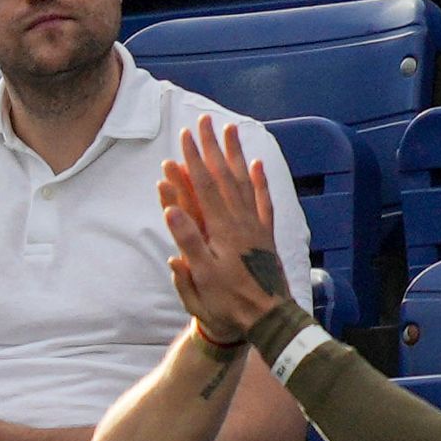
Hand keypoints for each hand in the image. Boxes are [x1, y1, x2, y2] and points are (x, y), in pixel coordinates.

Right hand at [158, 116, 291, 339]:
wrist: (269, 319)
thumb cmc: (230, 303)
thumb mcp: (202, 277)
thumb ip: (189, 241)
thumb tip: (172, 209)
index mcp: (222, 230)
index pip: (205, 186)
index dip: (194, 160)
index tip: (185, 136)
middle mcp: (241, 221)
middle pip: (225, 176)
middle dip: (212, 147)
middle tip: (205, 121)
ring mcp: (256, 226)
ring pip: (245, 182)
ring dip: (235, 155)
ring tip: (231, 131)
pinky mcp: (266, 235)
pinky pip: (263, 202)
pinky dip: (260, 182)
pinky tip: (257, 165)